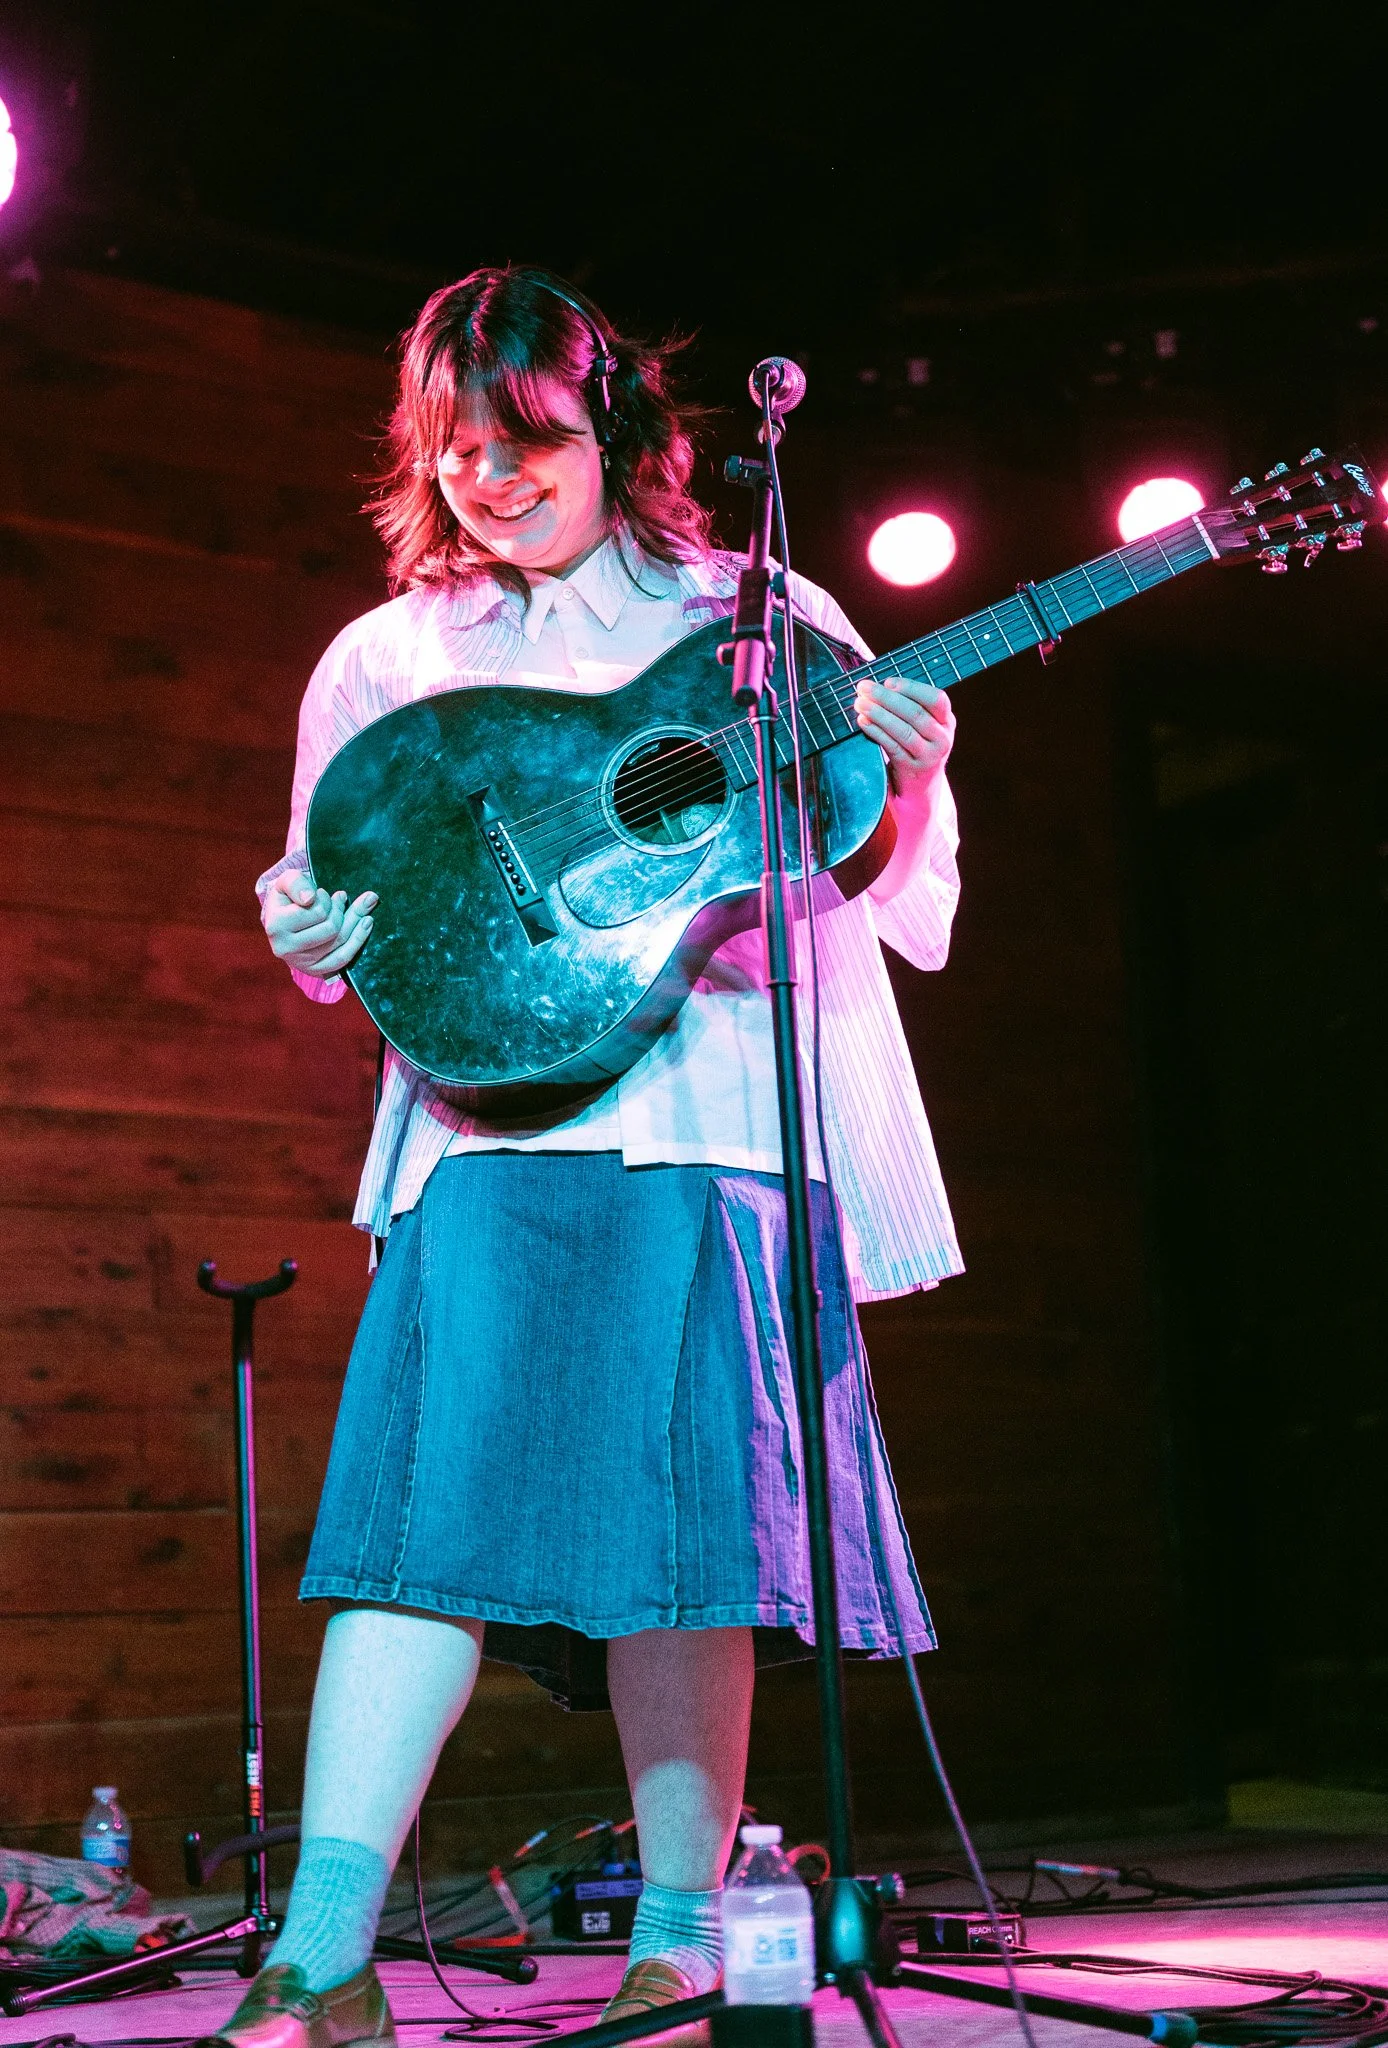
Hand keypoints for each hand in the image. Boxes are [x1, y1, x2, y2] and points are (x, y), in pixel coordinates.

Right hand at [263, 870, 376, 977]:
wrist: (282, 923)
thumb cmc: (288, 899)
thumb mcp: (286, 882)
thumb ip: (296, 882)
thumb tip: (310, 898)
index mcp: (276, 926)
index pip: (317, 911)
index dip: (325, 899)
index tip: (322, 893)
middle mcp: (286, 948)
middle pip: (331, 928)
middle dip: (340, 909)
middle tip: (340, 898)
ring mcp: (301, 963)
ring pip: (339, 941)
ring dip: (355, 920)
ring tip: (362, 905)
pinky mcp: (315, 970)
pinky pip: (342, 959)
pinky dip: (358, 940)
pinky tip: (367, 923)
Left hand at [854, 673, 954, 799]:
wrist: (920, 788)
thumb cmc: (916, 747)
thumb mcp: (924, 727)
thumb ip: (910, 707)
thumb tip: (878, 686)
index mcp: (947, 721)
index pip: (937, 699)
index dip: (912, 688)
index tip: (888, 682)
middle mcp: (942, 738)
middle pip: (915, 713)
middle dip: (886, 698)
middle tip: (864, 688)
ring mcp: (929, 756)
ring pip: (903, 730)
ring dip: (878, 714)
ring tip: (859, 703)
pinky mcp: (912, 769)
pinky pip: (892, 746)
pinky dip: (876, 731)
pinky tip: (863, 721)